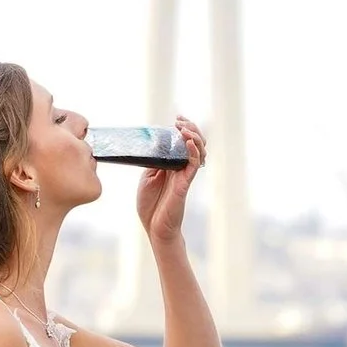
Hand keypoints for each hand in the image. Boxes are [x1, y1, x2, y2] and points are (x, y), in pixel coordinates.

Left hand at [136, 116, 206, 246]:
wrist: (154, 227)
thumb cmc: (150, 205)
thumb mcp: (147, 177)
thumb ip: (154, 162)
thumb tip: (156, 146)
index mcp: (172, 164)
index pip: (183, 142)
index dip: (184, 128)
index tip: (177, 119)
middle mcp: (181, 167)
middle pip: (195, 143)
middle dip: (191, 128)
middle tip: (180, 122)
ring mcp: (185, 175)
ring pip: (199, 151)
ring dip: (193, 137)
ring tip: (184, 129)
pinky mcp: (185, 183)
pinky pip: (193, 164)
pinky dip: (193, 151)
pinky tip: (188, 142)